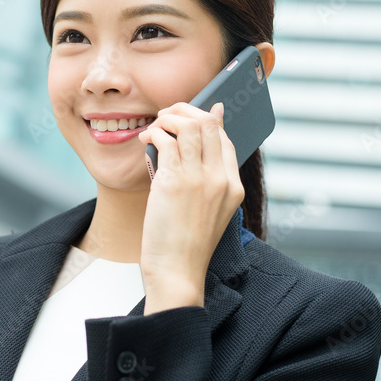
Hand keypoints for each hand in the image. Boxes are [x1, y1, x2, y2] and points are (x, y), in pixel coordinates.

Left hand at [134, 101, 244, 313]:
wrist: (178, 270)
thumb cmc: (187, 242)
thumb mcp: (211, 210)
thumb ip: (208, 179)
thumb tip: (194, 147)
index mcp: (233, 186)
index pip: (225, 138)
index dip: (207, 120)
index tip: (191, 114)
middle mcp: (220, 179)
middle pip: (208, 124)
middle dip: (185, 110)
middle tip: (167, 115)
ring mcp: (198, 179)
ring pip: (188, 126)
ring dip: (168, 118)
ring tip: (155, 126)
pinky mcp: (173, 182)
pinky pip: (165, 140)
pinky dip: (154, 133)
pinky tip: (146, 139)